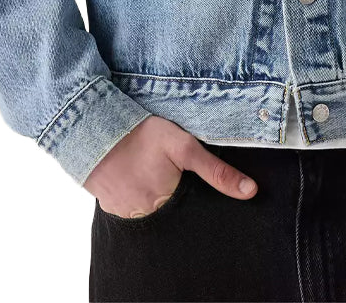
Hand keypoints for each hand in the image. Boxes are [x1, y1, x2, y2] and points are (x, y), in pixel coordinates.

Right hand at [83, 115, 257, 218]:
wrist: (94, 130)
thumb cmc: (142, 135)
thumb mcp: (184, 146)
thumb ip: (216, 170)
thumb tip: (250, 192)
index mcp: (168, 201)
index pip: (191, 210)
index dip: (193, 198)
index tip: (186, 183)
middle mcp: (147, 215)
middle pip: (171, 213)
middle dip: (173, 197)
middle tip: (164, 173)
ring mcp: (126, 214)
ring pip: (151, 213)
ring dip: (153, 198)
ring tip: (149, 174)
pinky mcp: (111, 210)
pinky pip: (131, 210)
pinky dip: (136, 198)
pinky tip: (134, 179)